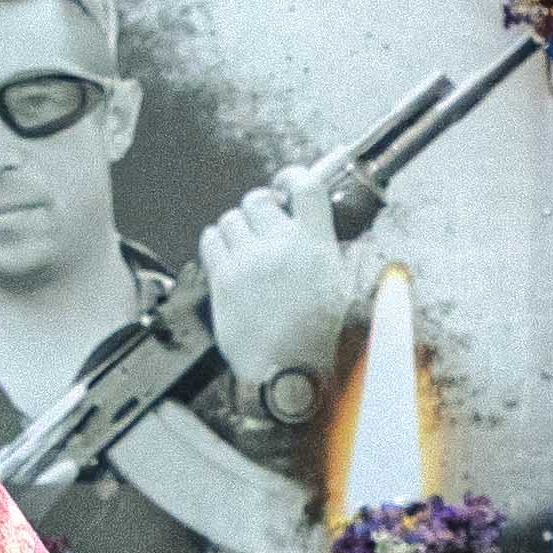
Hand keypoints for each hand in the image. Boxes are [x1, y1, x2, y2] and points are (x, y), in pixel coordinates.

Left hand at [195, 168, 354, 390]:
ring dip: (238, 226)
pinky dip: (217, 242)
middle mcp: (281, 247)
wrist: (290, 376)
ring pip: (230, 218)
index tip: (287, 181)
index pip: (305, 187)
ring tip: (248, 246)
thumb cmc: (320, 341)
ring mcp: (248, 262)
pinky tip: (229, 257)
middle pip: (258, 199)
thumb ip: (328, 253)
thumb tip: (315, 230)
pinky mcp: (223, 280)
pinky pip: (210, 240)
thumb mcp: (342, 290)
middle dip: (261, 207)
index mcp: (317, 247)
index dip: (293, 175)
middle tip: (266, 223)